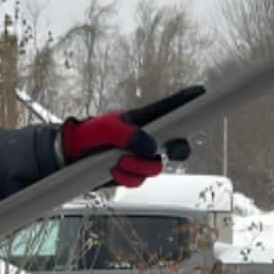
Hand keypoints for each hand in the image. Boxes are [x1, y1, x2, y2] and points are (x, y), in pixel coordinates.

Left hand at [60, 85, 201, 187]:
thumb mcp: (107, 129)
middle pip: (178, 144)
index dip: (188, 101)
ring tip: (117, 162)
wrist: (71, 159)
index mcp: (143, 120)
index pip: (170, 108)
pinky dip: (126, 178)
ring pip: (156, 167)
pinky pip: (139, 180)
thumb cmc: (90, 135)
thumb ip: (129, 134)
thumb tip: (152, 148)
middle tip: (172, 151)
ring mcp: (142, 158)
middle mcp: (147, 138)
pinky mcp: (133, 174)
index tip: (202, 93)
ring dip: (138, 167)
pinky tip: (113, 170)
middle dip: (178, 149)